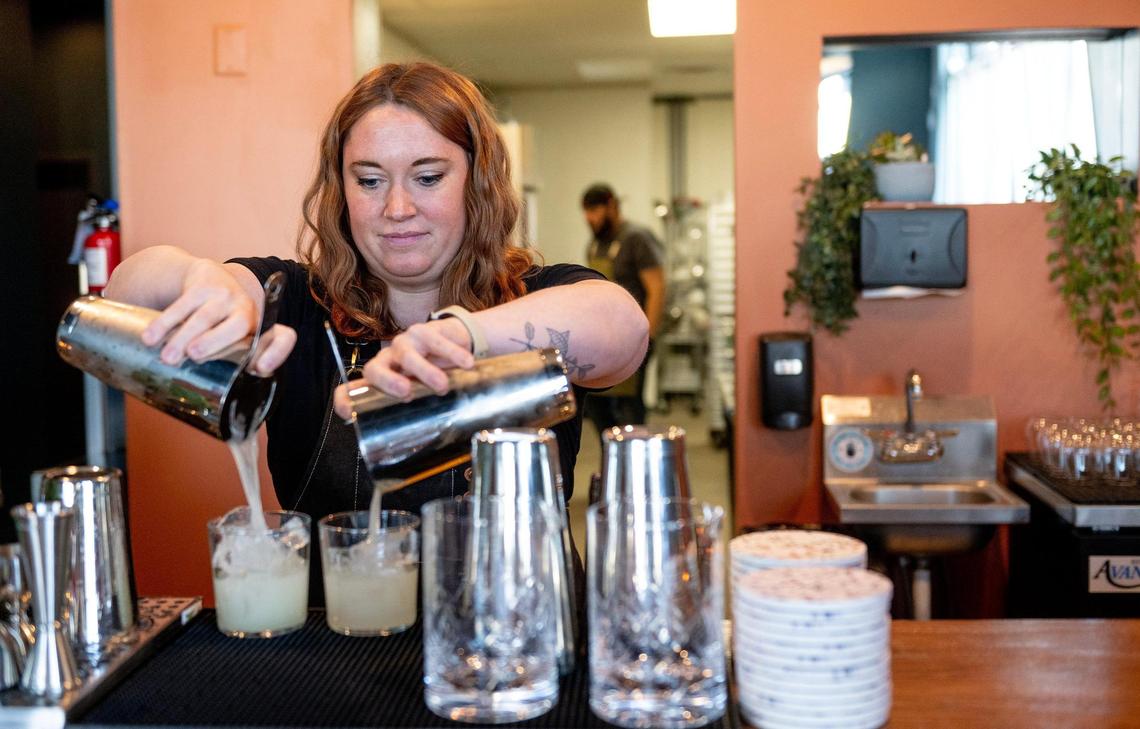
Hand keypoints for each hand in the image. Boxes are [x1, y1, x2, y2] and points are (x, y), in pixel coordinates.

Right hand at [139, 259, 295, 374]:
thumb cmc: (223, 321)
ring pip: (205, 317)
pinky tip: (150, 337)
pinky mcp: (203, 285)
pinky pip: (182, 304)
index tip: (260, 369)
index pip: (283, 338)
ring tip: (167, 357)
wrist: (209, 277)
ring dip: (183, 336)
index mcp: (260, 330)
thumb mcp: (235, 339)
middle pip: (237, 326)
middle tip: (193, 356)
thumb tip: (218, 408)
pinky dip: (165, 322)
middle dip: (215, 341)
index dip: (276, 353)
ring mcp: (226, 296)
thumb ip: (232, 363)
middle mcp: (247, 311)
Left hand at [333, 317, 473, 418]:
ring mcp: (404, 344)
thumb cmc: (434, 374)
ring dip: (424, 370)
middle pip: (374, 369)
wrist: (455, 343)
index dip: (345, 401)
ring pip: (406, 355)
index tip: (349, 413)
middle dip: (387, 381)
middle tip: (407, 393)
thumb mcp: (423, 393)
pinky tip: (465, 364)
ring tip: (442, 385)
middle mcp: (387, 361)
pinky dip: (452, 354)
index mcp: (380, 381)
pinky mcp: (424, 331)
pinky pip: (436, 341)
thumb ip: (420, 411)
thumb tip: (426, 443)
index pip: (351, 390)